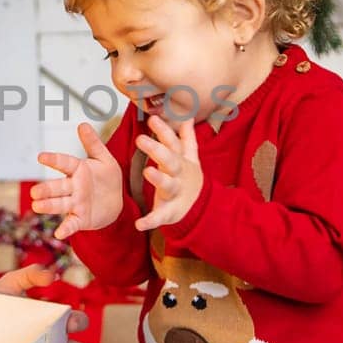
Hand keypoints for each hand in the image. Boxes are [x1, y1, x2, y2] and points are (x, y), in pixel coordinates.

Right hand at [32, 122, 124, 238]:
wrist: (116, 202)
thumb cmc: (107, 178)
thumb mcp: (105, 159)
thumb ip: (93, 143)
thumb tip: (82, 124)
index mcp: (78, 170)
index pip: (64, 163)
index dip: (54, 160)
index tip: (41, 157)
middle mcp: (73, 187)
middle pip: (58, 187)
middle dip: (46, 189)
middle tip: (35, 191)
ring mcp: (76, 203)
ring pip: (60, 204)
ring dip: (49, 206)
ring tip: (36, 206)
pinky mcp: (80, 218)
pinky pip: (72, 223)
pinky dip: (66, 229)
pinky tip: (59, 233)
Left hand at [133, 115, 202, 231]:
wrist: (203, 209)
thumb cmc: (189, 180)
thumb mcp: (190, 159)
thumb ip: (187, 139)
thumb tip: (188, 118)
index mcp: (180, 162)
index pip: (172, 143)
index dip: (163, 131)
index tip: (152, 118)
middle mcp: (179, 175)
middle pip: (170, 161)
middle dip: (157, 150)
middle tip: (141, 139)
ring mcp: (176, 194)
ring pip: (168, 185)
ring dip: (158, 179)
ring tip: (147, 172)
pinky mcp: (171, 212)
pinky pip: (160, 217)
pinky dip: (150, 221)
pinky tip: (139, 224)